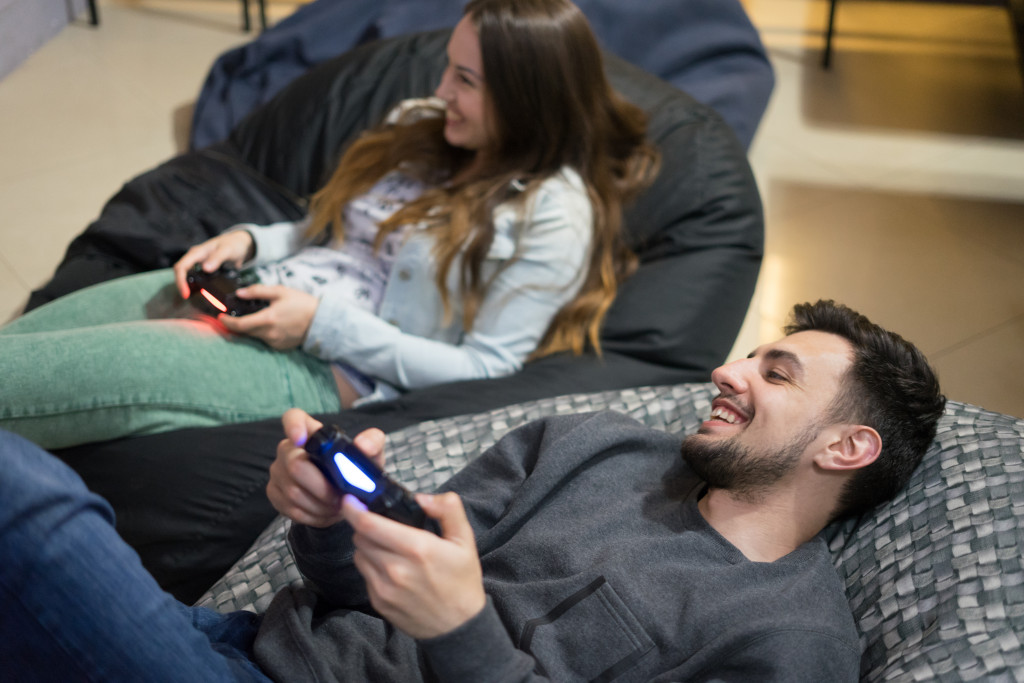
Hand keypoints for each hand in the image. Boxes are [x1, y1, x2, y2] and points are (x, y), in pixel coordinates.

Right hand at [173, 230, 255, 298]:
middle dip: (181, 285)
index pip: (181, 266)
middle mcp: (195, 257)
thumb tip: (205, 268)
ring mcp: (199, 263)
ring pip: (187, 275)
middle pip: (181, 272)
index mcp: (197, 252)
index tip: (185, 293)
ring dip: (187, 286)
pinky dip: (195, 285)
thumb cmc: (233, 244)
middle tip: (187, 297)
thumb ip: (217, 258)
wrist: (240, 243)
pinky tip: (200, 294)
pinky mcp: (204, 268)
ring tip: (191, 298)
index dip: (180, 280)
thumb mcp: (227, 250)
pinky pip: (195, 277)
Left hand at [219, 285, 318, 349]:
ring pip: (255, 336)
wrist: (321, 321)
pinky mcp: (280, 347)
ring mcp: (275, 342)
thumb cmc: (302, 304)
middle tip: (236, 315)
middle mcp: (269, 334)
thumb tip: (240, 293)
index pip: (239, 324)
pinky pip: (265, 340)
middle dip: (238, 324)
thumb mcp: (280, 292)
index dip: (226, 322)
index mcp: (267, 319)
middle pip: (244, 331)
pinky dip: (264, 333)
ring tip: (260, 317)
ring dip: (252, 328)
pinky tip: (273, 324)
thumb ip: (258, 291)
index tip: (220, 317)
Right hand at [267, 408, 386, 527]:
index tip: (301, 439)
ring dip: (320, 504)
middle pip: (295, 465)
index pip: (293, 418)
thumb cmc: (354, 469)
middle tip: (340, 497)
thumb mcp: (370, 455)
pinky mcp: (274, 493)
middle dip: (322, 487)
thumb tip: (362, 445)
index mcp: (311, 432)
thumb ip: (372, 443)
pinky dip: (313, 515)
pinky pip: (291, 508)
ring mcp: (278, 471)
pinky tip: (326, 513)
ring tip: (337, 506)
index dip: (293, 426)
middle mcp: (288, 448)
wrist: (344, 497)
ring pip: (293, 492)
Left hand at [342, 491, 486, 639]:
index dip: (353, 509)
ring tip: (387, 548)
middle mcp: (395, 569)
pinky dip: (372, 566)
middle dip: (365, 526)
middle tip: (380, 525)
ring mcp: (384, 588)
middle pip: (360, 537)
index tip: (349, 500)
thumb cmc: (461, 580)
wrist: (459, 626)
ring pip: (359, 555)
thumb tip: (421, 498)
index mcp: (416, 548)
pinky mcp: (378, 602)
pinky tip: (391, 569)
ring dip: (367, 547)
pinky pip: (365, 575)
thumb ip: (447, 509)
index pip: (369, 524)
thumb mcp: (465, 539)